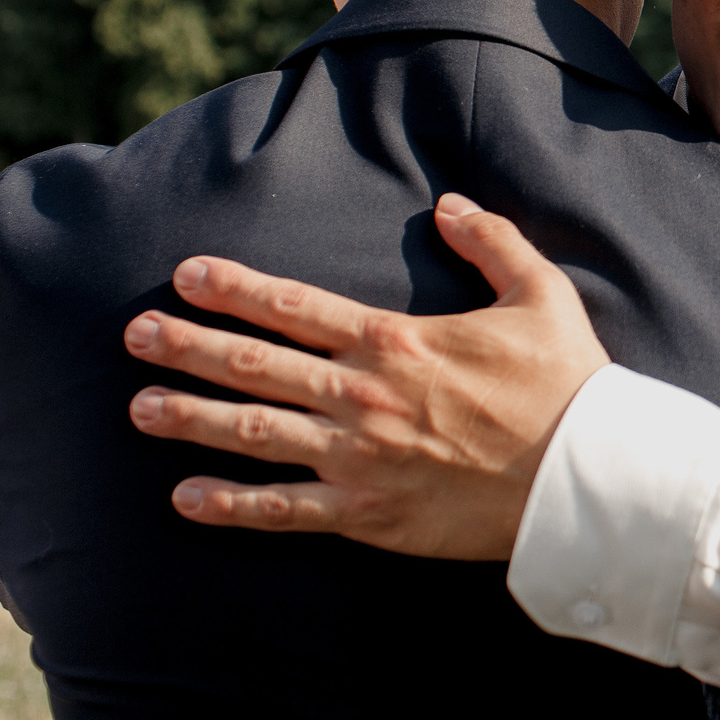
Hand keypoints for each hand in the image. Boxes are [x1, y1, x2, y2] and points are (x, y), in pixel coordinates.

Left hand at [124, 193, 610, 560]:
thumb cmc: (566, 384)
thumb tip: (448, 204)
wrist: (585, 478)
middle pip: (255, 366)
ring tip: (139, 407)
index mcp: (394, 340)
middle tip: (134, 335)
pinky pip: (285, 510)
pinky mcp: (369, 515)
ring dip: (192, 417)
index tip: (184, 274)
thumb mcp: (539, 293)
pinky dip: (231, 505)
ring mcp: (359, 459)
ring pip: (254, 434)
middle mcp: (362, 396)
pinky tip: (186, 498)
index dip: (234, 287)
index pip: (294, 307)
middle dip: (189, 346)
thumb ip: (490, 240)